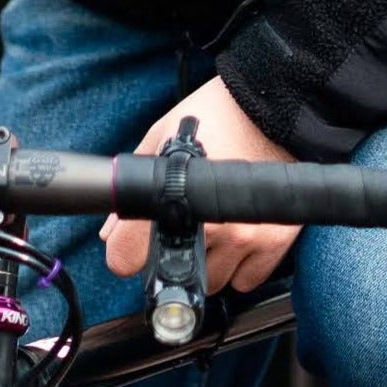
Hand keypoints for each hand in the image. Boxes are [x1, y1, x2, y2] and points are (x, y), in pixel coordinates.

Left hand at [101, 76, 300, 293]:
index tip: (130, 246)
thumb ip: (134, 183)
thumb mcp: (161, 135)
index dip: (124, 252)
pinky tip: (237, 231)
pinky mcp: (275, 242)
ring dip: (208, 262)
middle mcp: (211, 225)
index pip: (129, 258)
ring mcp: (246, 237)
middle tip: (181, 222)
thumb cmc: (214, 113)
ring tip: (211, 223)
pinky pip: (247, 281)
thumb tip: (110, 232)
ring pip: (213, 282)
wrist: (272, 104)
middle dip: (172, 254)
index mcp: (175, 196)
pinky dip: (239, 265)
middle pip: (176, 275)